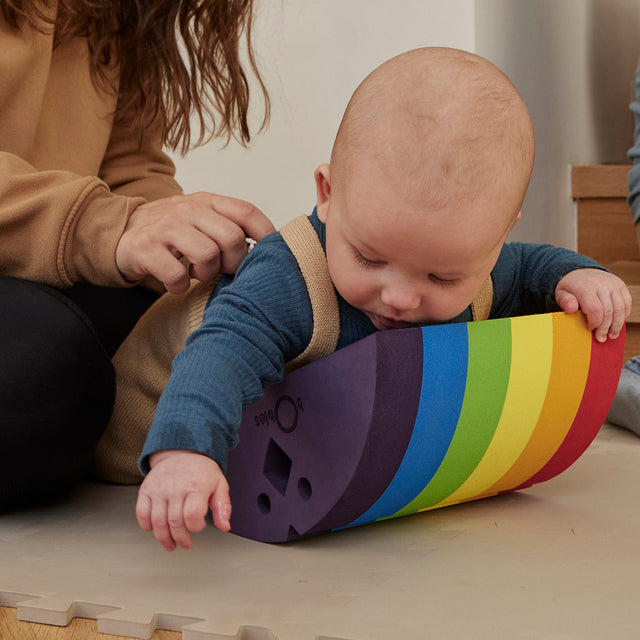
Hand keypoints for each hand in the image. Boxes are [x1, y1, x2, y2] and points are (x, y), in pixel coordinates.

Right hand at [116, 192, 274, 293]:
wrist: (119, 232)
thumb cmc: (171, 232)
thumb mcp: (201, 220)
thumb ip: (230, 227)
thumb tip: (270, 251)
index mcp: (207, 202)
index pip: (247, 212)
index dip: (266, 236)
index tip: (271, 256)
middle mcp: (188, 209)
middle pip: (233, 238)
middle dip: (234, 263)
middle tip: (222, 270)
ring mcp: (165, 227)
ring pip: (208, 256)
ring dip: (206, 274)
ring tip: (195, 273)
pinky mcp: (144, 248)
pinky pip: (177, 275)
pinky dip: (180, 286)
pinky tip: (175, 282)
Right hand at [136, 450, 231, 550]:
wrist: (182, 452)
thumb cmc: (201, 471)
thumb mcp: (219, 485)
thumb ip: (223, 507)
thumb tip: (225, 526)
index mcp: (196, 486)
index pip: (192, 515)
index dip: (196, 527)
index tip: (199, 526)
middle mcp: (176, 487)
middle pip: (174, 522)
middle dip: (181, 538)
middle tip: (185, 544)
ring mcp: (159, 489)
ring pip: (157, 522)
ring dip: (164, 538)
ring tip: (171, 544)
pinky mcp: (146, 490)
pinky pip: (141, 513)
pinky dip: (146, 525)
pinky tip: (155, 529)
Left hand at [555, 268, 631, 341]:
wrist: (579, 272)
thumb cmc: (570, 287)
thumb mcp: (561, 293)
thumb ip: (565, 301)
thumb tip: (570, 309)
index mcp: (586, 288)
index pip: (595, 310)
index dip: (594, 323)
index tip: (589, 329)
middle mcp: (602, 284)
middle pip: (609, 311)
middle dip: (605, 328)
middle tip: (601, 338)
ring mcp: (613, 284)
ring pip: (620, 308)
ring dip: (617, 324)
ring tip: (612, 335)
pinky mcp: (621, 285)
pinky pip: (627, 302)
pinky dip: (624, 315)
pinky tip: (618, 323)